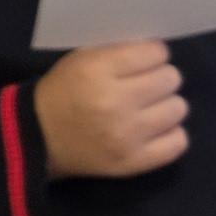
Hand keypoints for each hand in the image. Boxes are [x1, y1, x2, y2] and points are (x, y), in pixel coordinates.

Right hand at [37, 41, 186, 177]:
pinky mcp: (132, 163)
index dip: (154, 55)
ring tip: (149, 108)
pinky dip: (171, 133)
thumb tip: (161, 52)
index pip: (155, 53)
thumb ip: (120, 52)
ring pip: (178, 109)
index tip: (145, 61)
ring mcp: (126, 136)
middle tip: (146, 86)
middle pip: (170, 79)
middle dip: (161, 78)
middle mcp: (114, 103)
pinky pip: (177, 143)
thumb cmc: (64, 92)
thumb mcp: (82, 59)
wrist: (38, 138)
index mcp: (97, 71)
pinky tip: (155, 129)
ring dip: (166, 105)